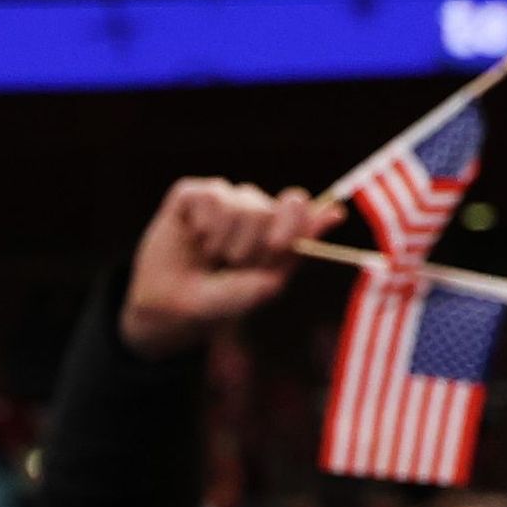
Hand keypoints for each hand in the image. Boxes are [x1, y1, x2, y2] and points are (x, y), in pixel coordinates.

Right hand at [119, 177, 333, 356]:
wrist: (170, 311)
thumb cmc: (220, 301)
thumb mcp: (262, 286)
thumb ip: (296, 250)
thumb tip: (337, 212)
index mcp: (277, 230)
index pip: (297, 205)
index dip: (290, 222)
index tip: (275, 246)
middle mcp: (253, 209)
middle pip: (265, 209)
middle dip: (249, 246)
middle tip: (233, 266)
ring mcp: (222, 199)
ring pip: (237, 203)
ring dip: (223, 241)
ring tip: (212, 257)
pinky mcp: (191, 195)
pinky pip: (209, 197)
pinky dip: (202, 225)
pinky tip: (194, 238)